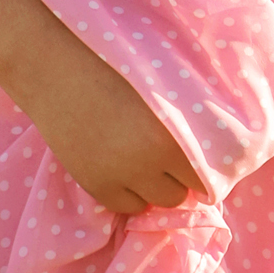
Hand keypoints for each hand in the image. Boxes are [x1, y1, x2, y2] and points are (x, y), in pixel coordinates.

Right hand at [10, 35, 206, 218]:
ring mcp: (125, 174)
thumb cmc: (117, 65)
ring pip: (160, 201)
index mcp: (180, 130)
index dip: (207, 166)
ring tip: (142, 159)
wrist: (57, 68)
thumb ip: (192, 118)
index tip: (199, 156)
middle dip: (181, 176)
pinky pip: (128, 206)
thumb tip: (217, 153)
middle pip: (187, 191)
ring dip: (157, 186)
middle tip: (167, 154)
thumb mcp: (165, 85)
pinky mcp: (97, 185)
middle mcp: (155, 158)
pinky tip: (120, 167)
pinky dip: (129, 193)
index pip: (212, 172)